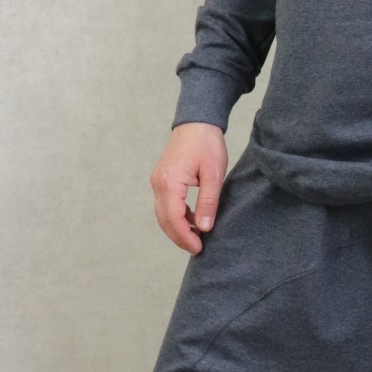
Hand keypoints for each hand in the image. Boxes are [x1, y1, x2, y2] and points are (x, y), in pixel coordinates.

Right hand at [150, 122, 228, 253]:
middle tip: (197, 249)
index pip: (173, 219)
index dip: (185, 237)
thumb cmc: (207, 144)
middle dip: (180, 238)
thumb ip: (208, 202)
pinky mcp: (162, 180)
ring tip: (197, 239)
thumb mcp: (214, 175)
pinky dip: (177, 218)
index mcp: (169, 182)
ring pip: (163, 215)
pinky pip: (166, 205)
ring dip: (178, 229)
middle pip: (164, 220)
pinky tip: (194, 222)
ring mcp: (158, 182)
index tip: (199, 248)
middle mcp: (158, 183)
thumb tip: (204, 228)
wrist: (197, 122)